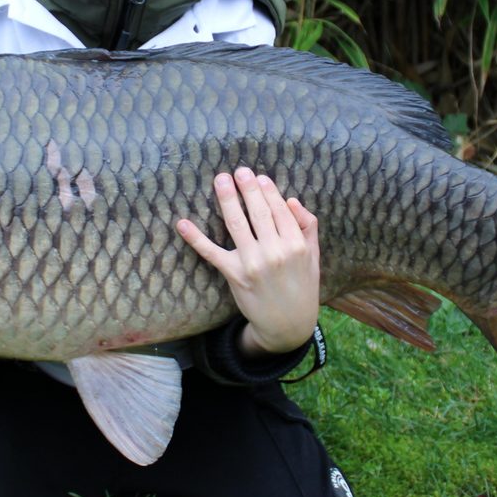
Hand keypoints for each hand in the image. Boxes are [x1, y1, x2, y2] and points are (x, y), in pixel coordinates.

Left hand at [176, 168, 320, 356]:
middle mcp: (275, 252)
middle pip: (259, 212)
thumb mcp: (313, 257)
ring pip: (237, 224)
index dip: (268, 191)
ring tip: (220, 180)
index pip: (280, 210)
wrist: (288, 325)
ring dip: (227, 200)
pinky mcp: (234, 275)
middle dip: (247, 189)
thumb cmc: (302, 287)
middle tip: (239, 171)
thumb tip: (291, 200)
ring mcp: (253, 263)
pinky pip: (212, 253)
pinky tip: (183, 223)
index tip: (259, 177)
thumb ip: (307, 226)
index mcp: (296, 245)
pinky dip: (196, 238)